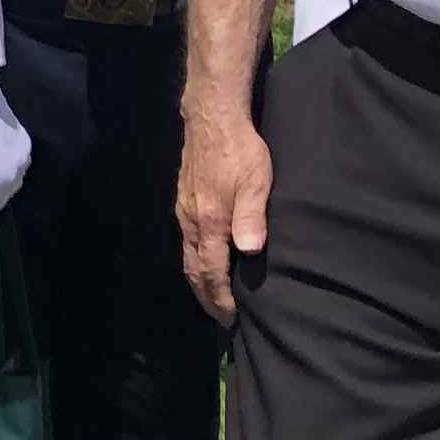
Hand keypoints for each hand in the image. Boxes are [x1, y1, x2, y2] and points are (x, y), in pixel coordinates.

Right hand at [178, 109, 273, 324]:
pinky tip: (207, 260)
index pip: (211, 272)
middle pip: (194, 271)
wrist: (210, 119)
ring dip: (200, 281)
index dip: (221, 299)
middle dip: (207, 297)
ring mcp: (184, 212)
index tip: (231, 320)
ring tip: (214, 297)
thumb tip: (249, 251)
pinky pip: (187, 242)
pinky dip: (196, 262)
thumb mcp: (256, 182)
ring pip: (188, 257)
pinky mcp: (184, 202)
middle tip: (221, 319)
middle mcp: (191, 223)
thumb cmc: (240, 151)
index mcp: (209, 223)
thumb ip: (251, 217)